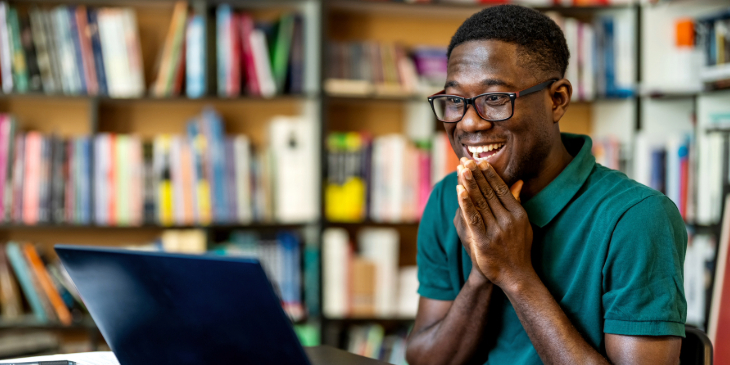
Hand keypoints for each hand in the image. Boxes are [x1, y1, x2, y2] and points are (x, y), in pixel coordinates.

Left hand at [455, 158, 533, 289]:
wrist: (516, 276)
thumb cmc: (519, 249)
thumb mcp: (523, 224)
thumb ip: (517, 202)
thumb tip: (519, 182)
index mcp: (518, 214)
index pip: (502, 189)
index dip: (490, 175)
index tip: (481, 162)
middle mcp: (508, 220)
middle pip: (489, 192)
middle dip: (476, 175)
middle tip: (466, 160)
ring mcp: (496, 230)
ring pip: (480, 202)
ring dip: (469, 184)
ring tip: (462, 169)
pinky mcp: (484, 241)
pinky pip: (473, 218)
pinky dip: (466, 203)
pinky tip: (460, 191)